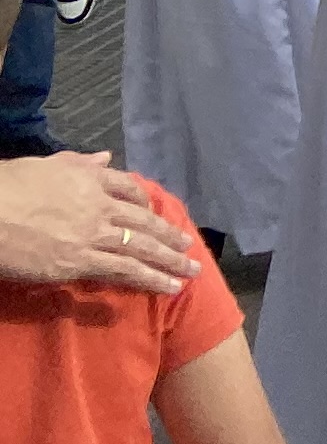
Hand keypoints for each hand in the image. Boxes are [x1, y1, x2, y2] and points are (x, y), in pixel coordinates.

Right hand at [0, 153, 196, 292]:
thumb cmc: (5, 188)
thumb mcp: (44, 166)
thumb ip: (78, 162)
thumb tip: (105, 157)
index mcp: (89, 180)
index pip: (128, 188)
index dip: (145, 201)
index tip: (155, 211)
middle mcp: (98, 206)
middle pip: (144, 221)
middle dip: (168, 235)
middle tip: (189, 246)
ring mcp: (92, 235)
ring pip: (141, 248)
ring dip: (169, 261)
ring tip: (191, 270)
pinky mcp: (79, 262)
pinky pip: (123, 271)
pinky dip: (149, 279)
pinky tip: (168, 287)